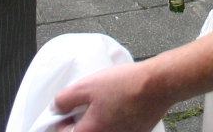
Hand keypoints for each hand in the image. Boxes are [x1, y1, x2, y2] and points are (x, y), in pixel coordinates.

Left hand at [52, 61, 169, 131]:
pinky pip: (116, 129)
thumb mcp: (86, 86)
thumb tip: (55, 108)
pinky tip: (119, 105)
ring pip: (101, 131)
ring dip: (97, 121)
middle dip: (80, 121)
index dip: (61, 120)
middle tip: (87, 103)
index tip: (66, 109)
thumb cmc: (124, 85)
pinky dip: (114, 121)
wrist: (158, 85)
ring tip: (105, 102)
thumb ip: (64, 99)